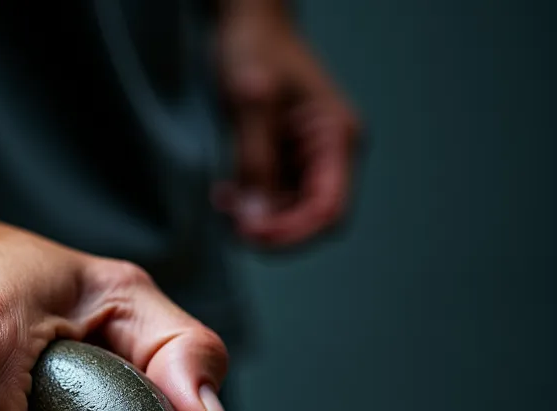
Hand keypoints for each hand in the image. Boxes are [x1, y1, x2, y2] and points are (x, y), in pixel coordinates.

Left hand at [215, 11, 362, 247]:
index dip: (293, 233)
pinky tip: (225, 195)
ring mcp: (309, 156)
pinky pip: (274, 194)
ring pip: (290, 211)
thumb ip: (255, 161)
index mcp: (337, 138)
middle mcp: (331, 153)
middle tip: (231, 225)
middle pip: (312, 217)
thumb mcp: (250, 102)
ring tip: (224, 204)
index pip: (329, 210)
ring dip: (258, 217)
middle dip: (273, 228)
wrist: (248, 22)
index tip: (252, 236)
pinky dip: (251, 202)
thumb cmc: (255, 49)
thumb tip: (255, 218)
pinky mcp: (287, 156)